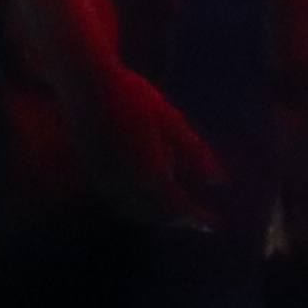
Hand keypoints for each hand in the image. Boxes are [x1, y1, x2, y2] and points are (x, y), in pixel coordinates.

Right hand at [63, 57, 223, 231]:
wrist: (87, 84)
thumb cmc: (135, 97)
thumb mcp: (172, 120)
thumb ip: (196, 152)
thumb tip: (219, 180)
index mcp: (148, 172)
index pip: (177, 206)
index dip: (197, 217)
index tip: (213, 223)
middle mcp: (125, 184)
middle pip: (156, 213)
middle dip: (178, 218)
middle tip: (198, 216)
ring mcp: (106, 181)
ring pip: (135, 212)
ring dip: (156, 216)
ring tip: (174, 209)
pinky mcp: (94, 175)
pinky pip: (118, 202)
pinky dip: (136, 208)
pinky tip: (146, 196)